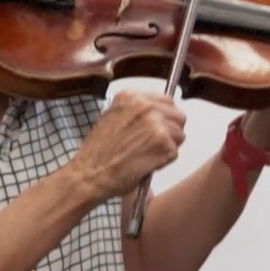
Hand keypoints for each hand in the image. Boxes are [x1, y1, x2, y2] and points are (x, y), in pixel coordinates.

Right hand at [68, 91, 186, 200]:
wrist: (90, 174)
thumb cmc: (98, 153)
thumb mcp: (111, 118)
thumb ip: (133, 112)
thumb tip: (155, 114)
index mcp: (131, 97)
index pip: (167, 101)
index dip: (165, 118)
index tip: (157, 129)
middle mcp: (145, 105)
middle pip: (178, 117)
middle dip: (171, 132)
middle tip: (154, 145)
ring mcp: (155, 123)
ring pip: (179, 135)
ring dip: (167, 148)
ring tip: (147, 155)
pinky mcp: (162, 143)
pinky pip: (174, 152)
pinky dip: (164, 162)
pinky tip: (146, 163)